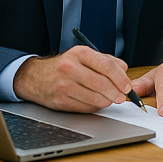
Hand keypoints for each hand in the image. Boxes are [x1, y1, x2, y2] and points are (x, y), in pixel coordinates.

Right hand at [13, 45, 132, 112]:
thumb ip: (106, 61)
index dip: (121, 78)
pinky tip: (97, 102)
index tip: (127, 86)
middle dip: (117, 93)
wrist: (35, 77)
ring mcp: (64, 86)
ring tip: (111, 99)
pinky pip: (86, 108)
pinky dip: (96, 107)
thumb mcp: (83, 56)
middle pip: (102, 84)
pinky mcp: (61, 101)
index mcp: (79, 53)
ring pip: (95, 98)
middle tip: (122, 96)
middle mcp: (70, 68)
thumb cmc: (64, 66)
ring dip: (108, 101)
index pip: (107, 66)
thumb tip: (124, 71)